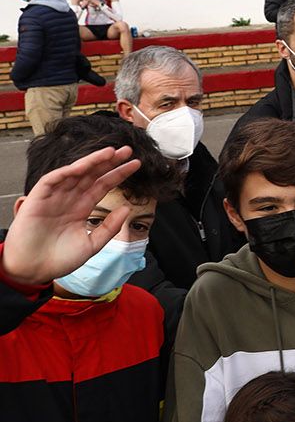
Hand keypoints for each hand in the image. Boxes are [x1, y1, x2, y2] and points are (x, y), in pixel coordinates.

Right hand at [1, 146, 140, 284]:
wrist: (32, 270)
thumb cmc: (59, 259)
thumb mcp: (91, 244)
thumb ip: (109, 228)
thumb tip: (126, 209)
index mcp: (82, 208)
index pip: (103, 185)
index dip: (118, 174)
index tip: (135, 164)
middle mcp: (69, 199)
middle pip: (92, 175)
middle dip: (109, 162)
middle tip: (127, 150)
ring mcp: (54, 197)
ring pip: (75, 173)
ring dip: (92, 161)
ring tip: (110, 153)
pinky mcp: (37, 199)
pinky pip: (53, 180)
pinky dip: (67, 171)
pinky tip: (83, 166)